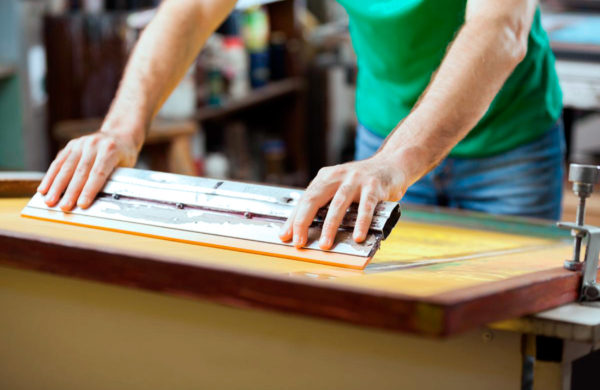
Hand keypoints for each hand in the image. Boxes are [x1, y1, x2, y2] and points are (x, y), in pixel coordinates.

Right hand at [37, 131, 138, 210]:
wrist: (119, 133)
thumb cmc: (124, 155)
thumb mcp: (126, 166)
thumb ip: (114, 179)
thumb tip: (100, 200)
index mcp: (110, 150)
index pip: (98, 173)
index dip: (89, 190)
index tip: (82, 204)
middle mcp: (94, 144)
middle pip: (80, 171)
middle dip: (71, 192)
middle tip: (63, 207)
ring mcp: (81, 143)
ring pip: (66, 167)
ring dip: (56, 186)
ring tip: (49, 201)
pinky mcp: (71, 145)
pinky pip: (58, 162)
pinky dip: (50, 177)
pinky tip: (44, 188)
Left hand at [279, 154, 406, 249]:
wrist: (391, 163)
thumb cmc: (362, 181)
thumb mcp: (340, 186)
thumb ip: (325, 203)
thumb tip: (306, 228)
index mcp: (326, 177)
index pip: (305, 199)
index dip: (294, 218)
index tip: (285, 236)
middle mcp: (338, 175)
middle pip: (314, 198)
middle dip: (303, 221)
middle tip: (299, 241)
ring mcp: (356, 180)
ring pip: (338, 204)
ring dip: (330, 226)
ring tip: (325, 244)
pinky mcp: (374, 186)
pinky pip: (366, 207)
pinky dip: (361, 223)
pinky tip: (358, 236)